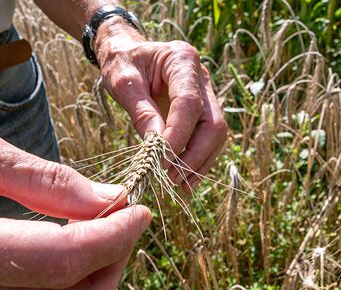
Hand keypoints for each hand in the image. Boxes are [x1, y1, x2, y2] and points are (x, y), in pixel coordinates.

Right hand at [0, 123, 150, 289]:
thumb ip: (40, 180)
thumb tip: (108, 201)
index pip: (67, 260)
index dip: (116, 236)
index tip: (141, 208)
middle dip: (118, 258)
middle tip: (125, 213)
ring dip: (100, 264)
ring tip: (100, 217)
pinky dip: (74, 270)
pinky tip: (71, 231)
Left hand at [95, 19, 227, 190]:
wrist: (129, 54)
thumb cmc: (123, 63)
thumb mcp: (123, 82)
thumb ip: (142, 113)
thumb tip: (157, 149)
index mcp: (182, 59)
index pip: (188, 103)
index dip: (178, 136)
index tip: (160, 161)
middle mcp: (202, 77)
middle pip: (213, 123)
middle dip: (195, 155)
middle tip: (171, 177)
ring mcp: (208, 94)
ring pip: (216, 134)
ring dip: (200, 162)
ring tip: (179, 185)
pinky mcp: (205, 111)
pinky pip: (210, 139)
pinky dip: (199, 161)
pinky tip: (185, 179)